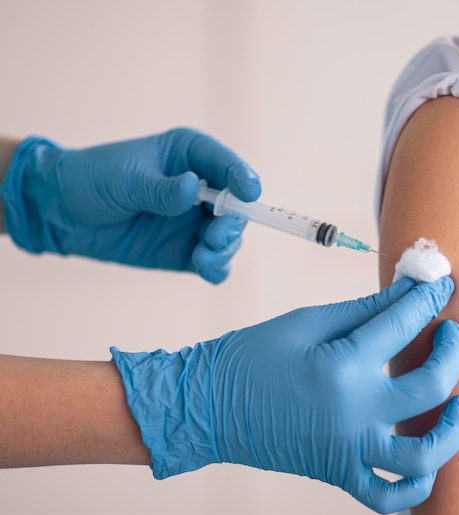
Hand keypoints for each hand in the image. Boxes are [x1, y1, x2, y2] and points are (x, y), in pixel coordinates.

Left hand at [1, 129, 260, 282]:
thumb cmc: (93, 179)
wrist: (64, 215)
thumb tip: (194, 189)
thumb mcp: (125, 179)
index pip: (226, 164)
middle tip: (214, 237)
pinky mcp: (187, 251)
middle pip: (236, 207)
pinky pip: (214, 263)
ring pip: (229, 238)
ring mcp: (195, 222)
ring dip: (224, 249)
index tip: (248, 193)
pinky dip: (216, 268)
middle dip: (232, 224)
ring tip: (202, 258)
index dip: (242, 178)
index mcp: (189, 156)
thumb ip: (161, 189)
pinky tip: (205, 269)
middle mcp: (201, 189)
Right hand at [112, 277, 458, 512]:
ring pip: (423, 455)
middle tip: (453, 332)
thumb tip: (406, 294)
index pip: (403, 324)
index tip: (441, 284)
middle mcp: (352, 412)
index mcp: (340, 365)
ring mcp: (347, 450)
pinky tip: (426, 461)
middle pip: (430, 385)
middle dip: (454, 351)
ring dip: (452, 429)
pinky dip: (415, 486)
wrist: (208, 405)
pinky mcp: (338, 473)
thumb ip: (363, 311)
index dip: (428, 298)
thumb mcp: (306, 322)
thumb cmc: (252, 356)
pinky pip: (387, 496)